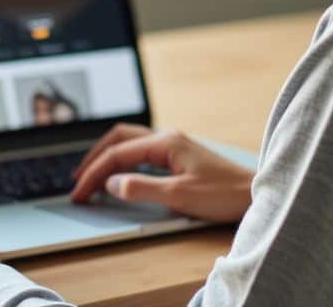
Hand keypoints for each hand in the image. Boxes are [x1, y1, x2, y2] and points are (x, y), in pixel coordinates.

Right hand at [69, 123, 253, 221]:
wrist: (254, 194)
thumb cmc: (223, 194)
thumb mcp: (179, 196)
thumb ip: (142, 188)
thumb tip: (111, 183)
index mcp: (165, 143)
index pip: (117, 153)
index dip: (94, 173)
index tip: (79, 193)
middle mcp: (168, 138)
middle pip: (119, 138)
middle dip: (94, 158)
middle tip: (78, 181)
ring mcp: (174, 145)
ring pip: (130, 142)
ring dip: (107, 156)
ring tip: (91, 175)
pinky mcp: (180, 155)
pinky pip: (142, 151)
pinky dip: (123, 160)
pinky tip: (120, 174)